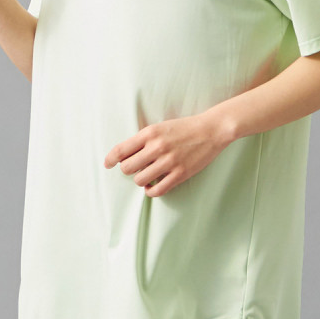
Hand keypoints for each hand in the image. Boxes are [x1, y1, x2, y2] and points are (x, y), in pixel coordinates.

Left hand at [103, 113, 230, 197]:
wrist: (211, 130)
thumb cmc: (184, 127)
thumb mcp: (160, 127)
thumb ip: (143, 139)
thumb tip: (124, 155)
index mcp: (150, 133)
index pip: (121, 150)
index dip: (111, 159)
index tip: (107, 164)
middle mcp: (157, 147)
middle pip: (127, 168)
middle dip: (128, 169)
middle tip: (135, 168)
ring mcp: (169, 162)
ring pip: (140, 180)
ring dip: (140, 180)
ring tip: (146, 176)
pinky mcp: (180, 174)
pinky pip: (157, 190)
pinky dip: (151, 191)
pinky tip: (152, 186)